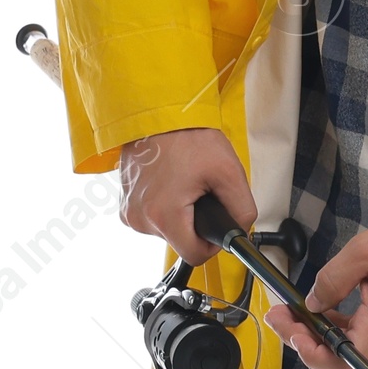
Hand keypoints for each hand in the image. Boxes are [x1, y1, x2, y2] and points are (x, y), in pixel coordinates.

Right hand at [117, 126, 255, 261]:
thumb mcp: (228, 171)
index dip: (212, 244)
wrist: (155, 112)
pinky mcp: (124, 204)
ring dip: (179, 212)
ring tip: (184, 182)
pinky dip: (164, 205)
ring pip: (166, 230)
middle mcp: (141, 219)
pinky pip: (151, 217)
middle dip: (195, 222)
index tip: (217, 225)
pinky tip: (169, 182)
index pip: (194, 256)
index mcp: (164, 215)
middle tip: (200, 191)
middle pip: (180, 241)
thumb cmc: (186, 135)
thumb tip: (241, 229)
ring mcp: (129, 212)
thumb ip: (242, 209)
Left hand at [269, 218, 367, 368]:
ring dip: (319, 331)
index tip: (290, 330)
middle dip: (304, 337)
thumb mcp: (363, 253)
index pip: (340, 363)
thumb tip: (310, 303)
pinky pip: (364, 334)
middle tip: (279, 314)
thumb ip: (331, 281)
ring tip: (294, 309)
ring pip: (350, 345)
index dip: (310, 354)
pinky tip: (323, 307)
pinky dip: (340, 326)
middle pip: (340, 356)